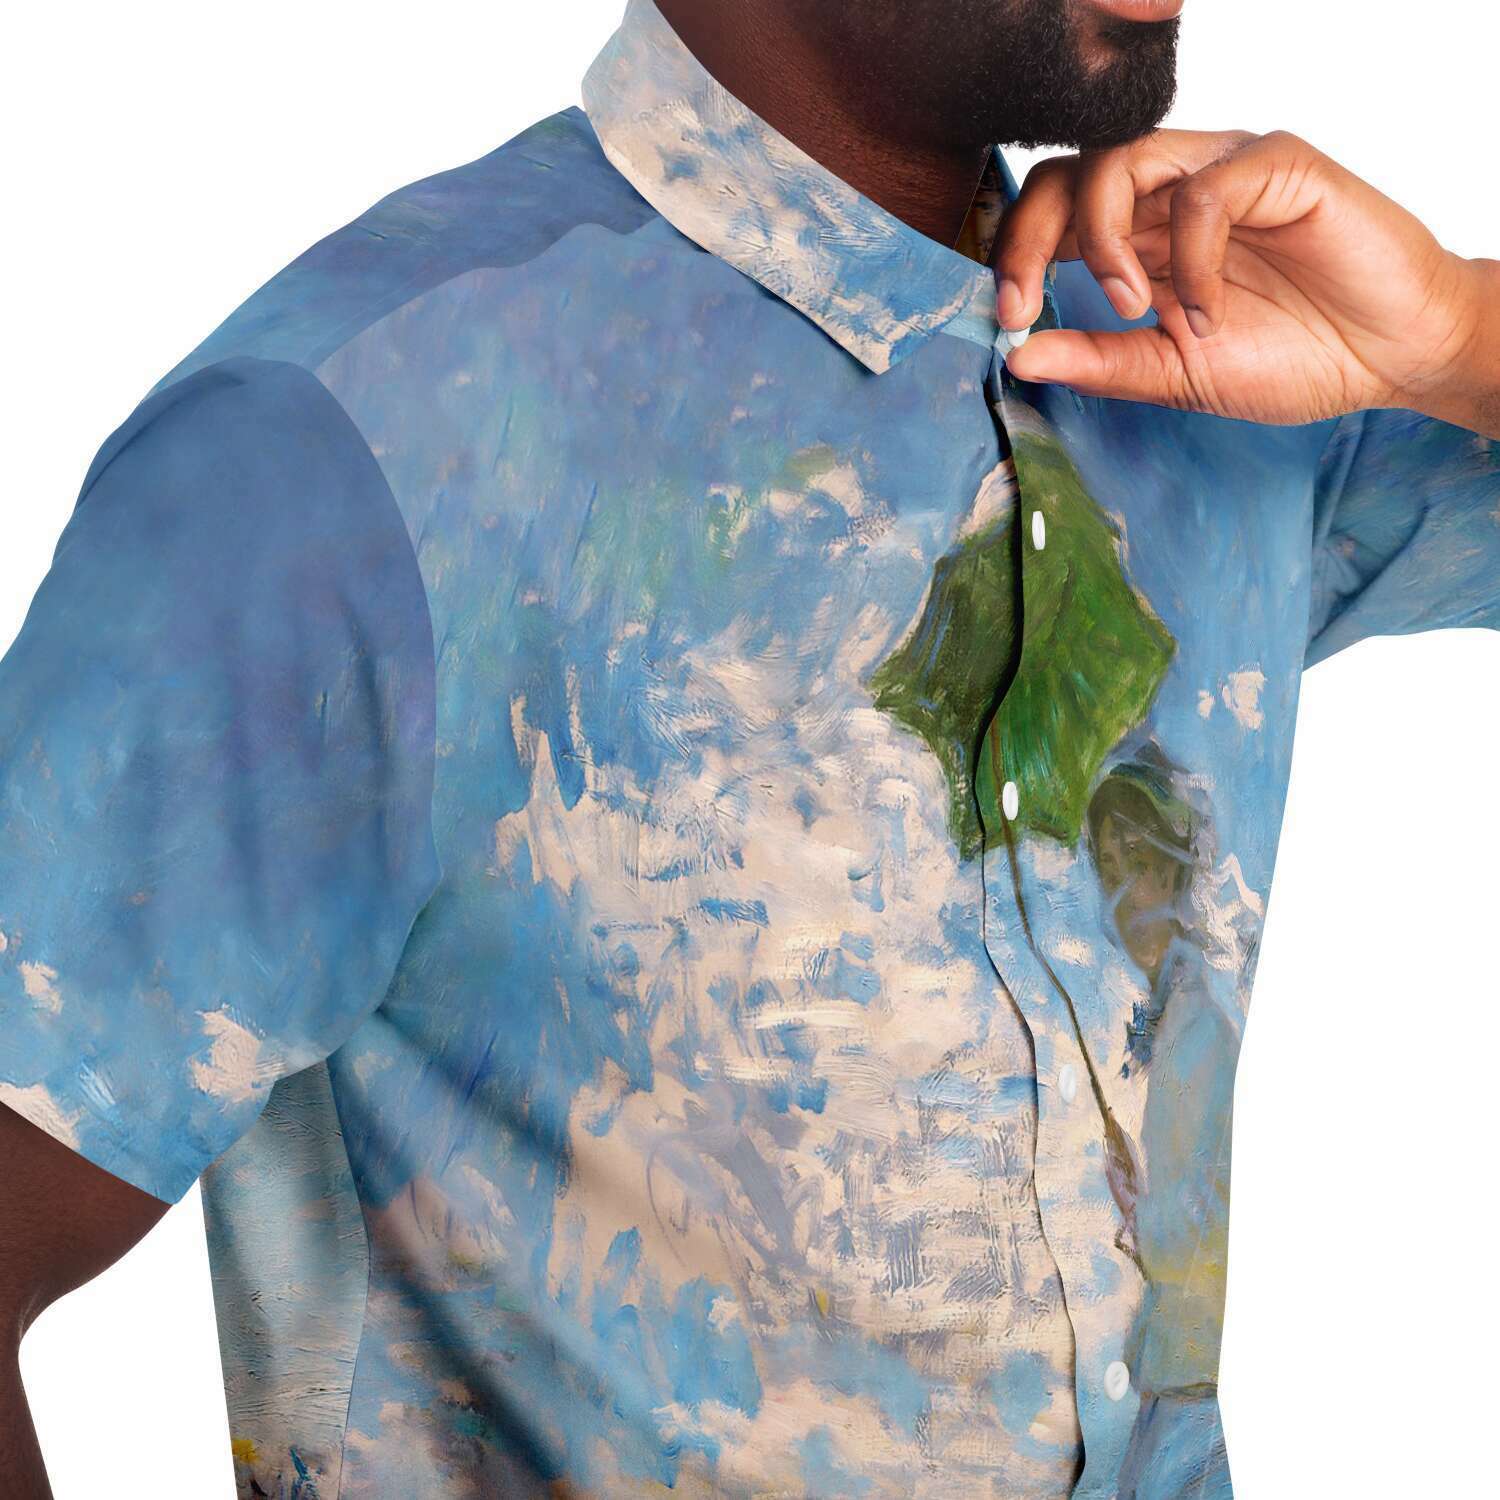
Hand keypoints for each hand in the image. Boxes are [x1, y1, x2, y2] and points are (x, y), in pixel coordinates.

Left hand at [996, 128, 1497, 430]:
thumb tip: (1016, 355)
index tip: (1004, 318)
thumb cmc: (1293, 356)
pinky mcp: (1276, 164)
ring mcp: (1222, 170)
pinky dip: (1192, 259)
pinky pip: (1204, 191)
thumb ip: (1100, 361)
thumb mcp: (1175, 373)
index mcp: (1140, 238)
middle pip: (1067, 173)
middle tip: (1021, 305)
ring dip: (1102, 242)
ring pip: (1120, 161)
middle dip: (1027, 238)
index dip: (1013, 256)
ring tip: (1133, 307)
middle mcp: (1171, 192)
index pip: (1051, 213)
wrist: (1392, 357)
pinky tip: (1211, 311)